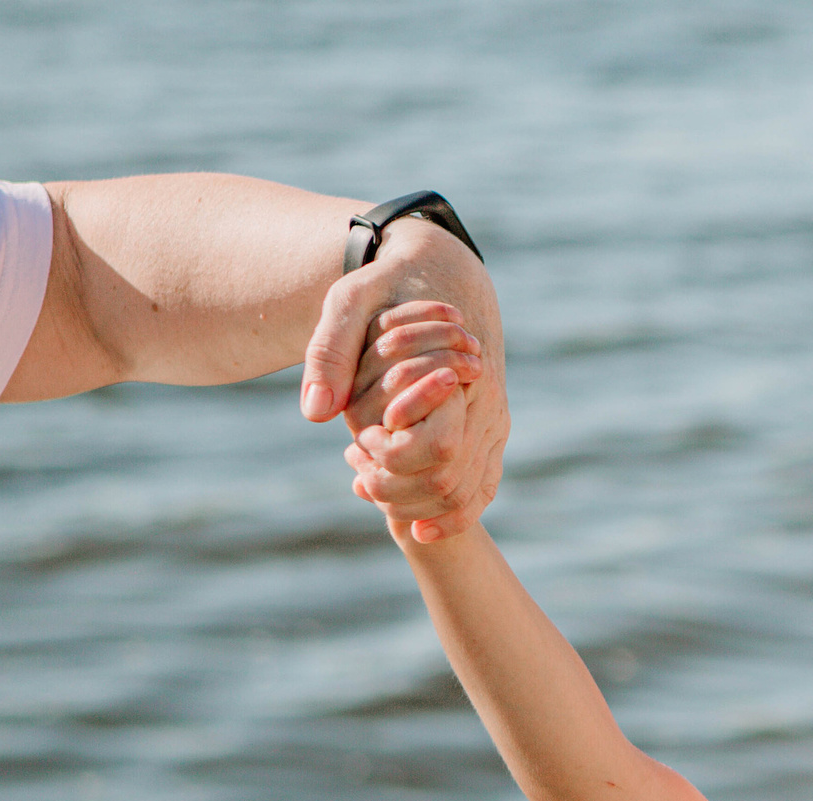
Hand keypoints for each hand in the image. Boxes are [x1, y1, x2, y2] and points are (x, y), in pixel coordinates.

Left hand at [301, 219, 507, 542]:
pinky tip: (412, 519)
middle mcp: (487, 406)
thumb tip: (317, 414)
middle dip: (405, 498)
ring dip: (425, 509)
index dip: (394, 468)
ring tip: (374, 493)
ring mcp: (495, 420)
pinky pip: (483, 484)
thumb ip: (330, 354)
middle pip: (456, 484)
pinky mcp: (493, 428)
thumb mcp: (349, 302)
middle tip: (359, 484)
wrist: (442, 268)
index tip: (355, 460)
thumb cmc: (390, 284)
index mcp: (461, 377)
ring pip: (473, 492)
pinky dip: (452, 510)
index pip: (440, 452)